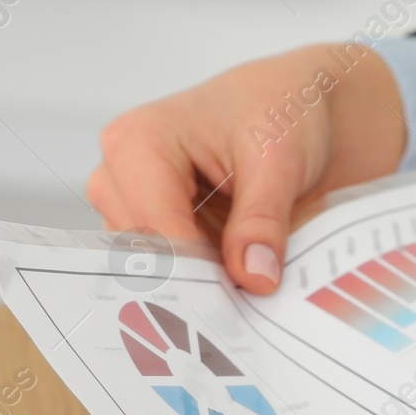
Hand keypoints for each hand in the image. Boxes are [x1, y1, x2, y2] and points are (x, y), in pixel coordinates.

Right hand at [86, 44, 406, 292]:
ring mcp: (134, 208)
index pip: (154, 228)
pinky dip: (207, 285)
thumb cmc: (278, 111)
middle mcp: (119, 176)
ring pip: (154, 270)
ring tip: (249, 300)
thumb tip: (254, 278)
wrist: (296, 106)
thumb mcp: (281, 160)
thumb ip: (263, 220)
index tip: (235, 304)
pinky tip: (240, 294)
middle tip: (248, 308)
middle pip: (145, 255)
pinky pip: (171, 272)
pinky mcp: (158, 231)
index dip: (196, 272)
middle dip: (198, 284)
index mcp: (136, 143)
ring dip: (203, 288)